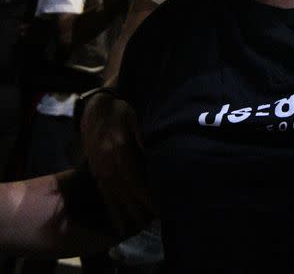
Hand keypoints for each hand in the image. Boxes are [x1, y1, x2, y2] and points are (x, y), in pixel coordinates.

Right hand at [80, 90, 154, 234]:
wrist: (96, 107)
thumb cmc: (121, 110)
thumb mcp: (136, 117)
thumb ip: (143, 136)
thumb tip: (154, 154)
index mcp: (119, 150)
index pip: (134, 179)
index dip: (146, 196)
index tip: (159, 209)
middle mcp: (107, 162)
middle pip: (123, 191)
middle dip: (137, 208)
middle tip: (152, 223)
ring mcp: (98, 167)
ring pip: (111, 194)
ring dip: (122, 211)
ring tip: (132, 228)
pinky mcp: (94, 168)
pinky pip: (102, 190)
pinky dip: (110, 205)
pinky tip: (116, 216)